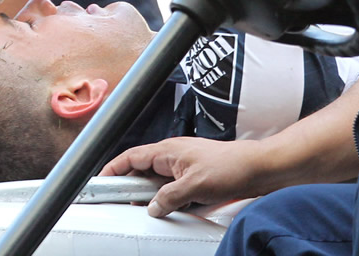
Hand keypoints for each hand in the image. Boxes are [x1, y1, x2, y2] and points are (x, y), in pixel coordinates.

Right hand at [99, 137, 264, 217]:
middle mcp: (173, 154)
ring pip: (156, 179)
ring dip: (148, 193)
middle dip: (128, 185)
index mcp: (168, 150)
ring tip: (143, 208)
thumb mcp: (194, 187)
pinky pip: (171, 185)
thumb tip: (153, 208)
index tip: (99, 181)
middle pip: (140, 169)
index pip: (130, 157)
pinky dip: (165, 196)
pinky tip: (167, 207)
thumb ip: (168, 198)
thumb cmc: (231, 167)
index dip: (113, 169)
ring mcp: (184, 164)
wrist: (259, 167)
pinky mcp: (195, 174)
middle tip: (119, 202)